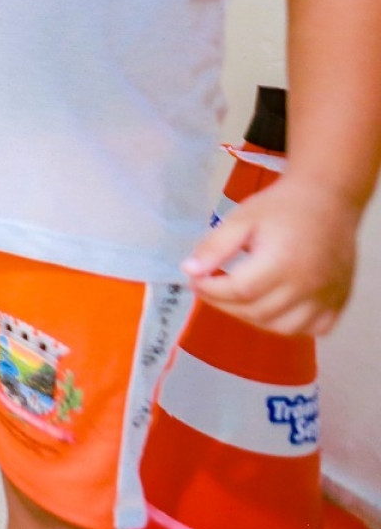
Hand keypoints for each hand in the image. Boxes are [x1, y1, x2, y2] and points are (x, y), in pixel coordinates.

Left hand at [181, 177, 361, 336]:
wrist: (327, 200)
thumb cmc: (281, 207)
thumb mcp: (241, 219)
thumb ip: (215, 246)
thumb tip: (189, 271)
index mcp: (282, 262)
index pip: (240, 291)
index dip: (211, 291)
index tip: (194, 281)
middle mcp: (308, 286)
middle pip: (258, 312)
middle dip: (224, 304)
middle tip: (208, 289)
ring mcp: (327, 297)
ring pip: (282, 327)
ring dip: (252, 318)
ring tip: (235, 299)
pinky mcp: (339, 301)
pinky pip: (314, 328)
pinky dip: (289, 325)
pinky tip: (272, 309)